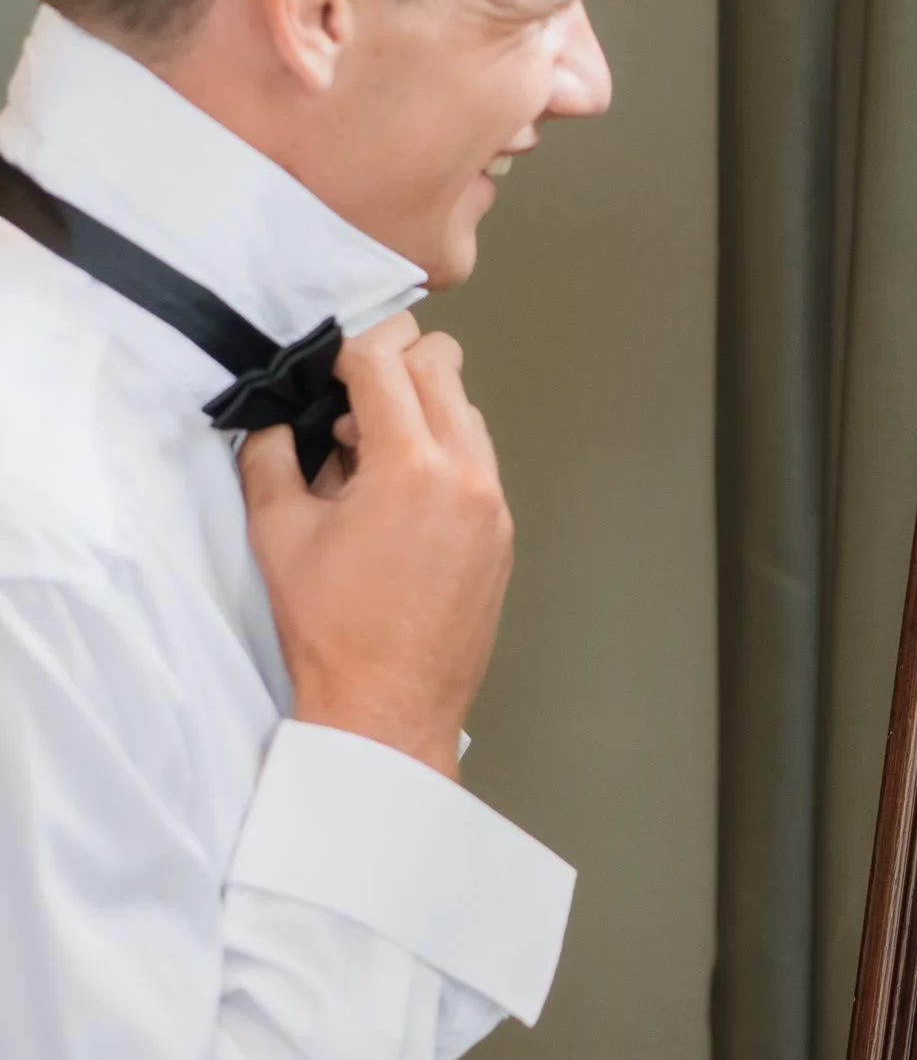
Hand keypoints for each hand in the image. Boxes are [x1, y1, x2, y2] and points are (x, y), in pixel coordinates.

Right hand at [239, 313, 514, 778]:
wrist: (388, 708)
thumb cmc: (333, 632)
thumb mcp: (278, 534)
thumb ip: (271, 456)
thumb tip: (276, 420)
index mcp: (410, 467)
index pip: (386, 359)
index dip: (347, 352)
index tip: (326, 371)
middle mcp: (466, 476)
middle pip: (442, 365)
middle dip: (391, 370)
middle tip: (346, 411)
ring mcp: (493, 506)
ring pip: (466, 411)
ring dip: (420, 413)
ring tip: (369, 463)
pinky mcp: (502, 534)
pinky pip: (477, 462)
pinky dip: (441, 457)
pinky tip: (397, 499)